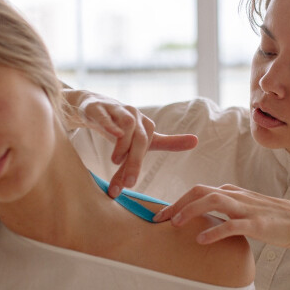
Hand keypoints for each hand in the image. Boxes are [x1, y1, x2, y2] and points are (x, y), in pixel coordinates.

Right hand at [66, 88, 196, 196]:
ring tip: (116, 161)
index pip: (148, 145)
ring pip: (127, 124)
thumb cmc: (121, 125)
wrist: (93, 106)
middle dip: (135, 161)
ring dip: (123, 144)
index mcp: (146, 125)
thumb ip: (167, 142)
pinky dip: (109, 124)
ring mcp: (116, 110)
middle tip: (128, 182)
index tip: (148, 173)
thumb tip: (196, 141)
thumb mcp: (142, 137)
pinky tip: (112, 134)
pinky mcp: (98, 108)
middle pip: (140, 138)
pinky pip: (104, 115)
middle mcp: (134, 115)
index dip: (146, 159)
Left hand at [155, 184, 289, 247]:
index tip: (161, 215)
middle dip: (177, 204)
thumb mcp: (244, 208)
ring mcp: (245, 208)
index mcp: (231, 192)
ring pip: (213, 201)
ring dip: (191, 210)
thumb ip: (225, 208)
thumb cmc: (270, 217)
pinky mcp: (255, 224)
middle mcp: (235, 196)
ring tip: (176, 224)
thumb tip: (203, 215)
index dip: (177, 201)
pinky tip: (201, 240)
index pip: (198, 191)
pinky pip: (231, 225)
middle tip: (160, 219)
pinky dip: (214, 231)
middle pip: (200, 191)